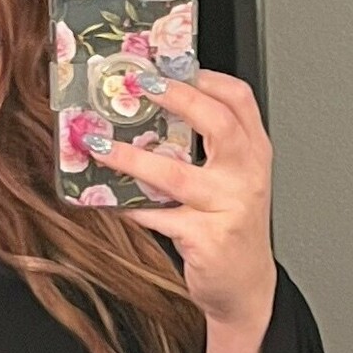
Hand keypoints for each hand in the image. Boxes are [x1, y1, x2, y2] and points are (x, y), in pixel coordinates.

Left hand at [87, 67, 277, 339]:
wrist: (245, 286)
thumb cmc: (230, 225)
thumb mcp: (231, 179)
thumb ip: (205, 147)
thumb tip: (145, 113)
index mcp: (254, 151)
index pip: (238, 98)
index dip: (204, 77)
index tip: (166, 66)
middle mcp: (246, 174)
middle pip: (216, 122)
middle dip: (174, 97)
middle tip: (135, 85)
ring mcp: (229, 206)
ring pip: (175, 173)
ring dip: (131, 157)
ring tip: (99, 144)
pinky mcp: (206, 239)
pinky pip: (158, 216)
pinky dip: (129, 206)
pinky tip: (107, 199)